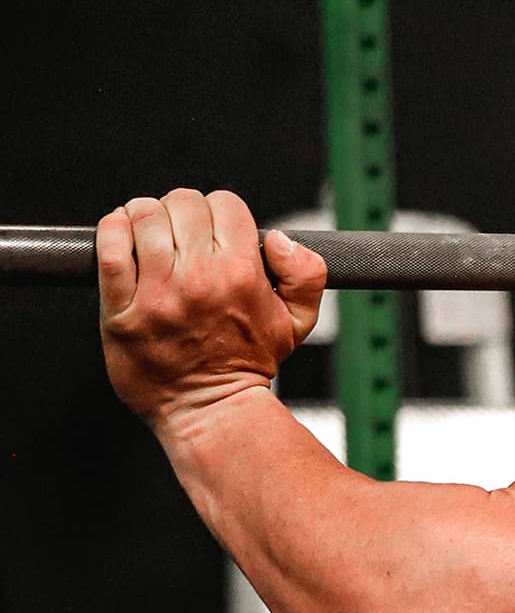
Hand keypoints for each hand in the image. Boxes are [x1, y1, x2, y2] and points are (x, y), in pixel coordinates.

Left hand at [97, 189, 326, 427]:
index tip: (215, 233)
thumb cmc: (249, 363)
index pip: (225, 204)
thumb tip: (279, 239)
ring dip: (145, 217)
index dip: (221, 213)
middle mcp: (199, 279)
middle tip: (182, 236)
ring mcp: (157, 293)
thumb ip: (307, 274)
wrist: (210, 410)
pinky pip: (109, 246)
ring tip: (152, 238)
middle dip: (183, 212)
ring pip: (143, 215)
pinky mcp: (121, 307)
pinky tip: (123, 238)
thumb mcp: (298, 323)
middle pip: (182, 203)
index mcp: (242, 275)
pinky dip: (113, 230)